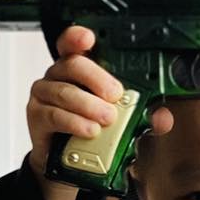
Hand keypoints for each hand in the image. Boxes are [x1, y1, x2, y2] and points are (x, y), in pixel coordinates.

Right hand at [27, 26, 173, 199]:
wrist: (69, 162)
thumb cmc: (92, 130)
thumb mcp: (120, 121)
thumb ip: (141, 116)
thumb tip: (162, 117)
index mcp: (78, 69)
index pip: (73, 44)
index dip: (77, 37)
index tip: (89, 38)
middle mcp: (58, 76)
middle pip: (72, 64)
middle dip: (97, 78)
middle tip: (115, 95)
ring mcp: (45, 95)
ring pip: (64, 91)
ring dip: (88, 105)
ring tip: (107, 118)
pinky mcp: (37, 116)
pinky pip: (53, 115)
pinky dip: (74, 122)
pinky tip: (89, 130)